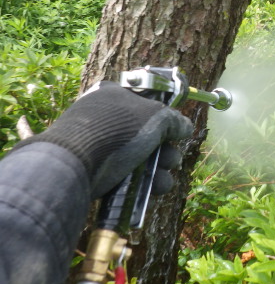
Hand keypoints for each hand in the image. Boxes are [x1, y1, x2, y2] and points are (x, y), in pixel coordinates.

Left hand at [13, 82, 192, 197]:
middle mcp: (109, 119)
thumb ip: (175, 120)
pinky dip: (146, 182)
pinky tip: (154, 187)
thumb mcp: (156, 116)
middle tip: (169, 158)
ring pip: (144, 158)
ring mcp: (103, 146)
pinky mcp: (101, 172)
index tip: (176, 129)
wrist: (78, 163)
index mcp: (116, 96)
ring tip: (163, 177)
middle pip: (150, 134)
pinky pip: (131, 175)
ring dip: (161, 168)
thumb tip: (186, 128)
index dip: (165, 116)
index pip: (147, 102)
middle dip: (166, 149)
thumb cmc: (117, 129)